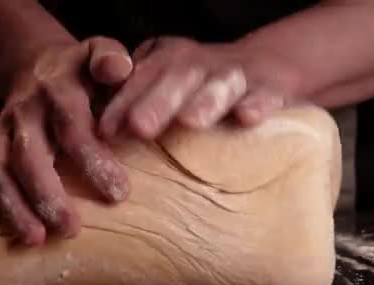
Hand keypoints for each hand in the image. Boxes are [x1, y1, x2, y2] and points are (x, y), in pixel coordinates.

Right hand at [0, 37, 132, 244]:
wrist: (38, 68)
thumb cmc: (81, 72)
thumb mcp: (98, 54)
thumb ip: (111, 60)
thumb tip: (120, 69)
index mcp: (57, 91)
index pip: (73, 128)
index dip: (93, 161)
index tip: (119, 194)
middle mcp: (24, 113)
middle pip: (30, 157)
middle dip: (47, 196)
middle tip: (71, 229)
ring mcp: (3, 132)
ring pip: (0, 172)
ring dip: (14, 208)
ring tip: (36, 239)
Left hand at [99, 36, 297, 139]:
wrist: (268, 67)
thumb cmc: (204, 86)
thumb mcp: (170, 84)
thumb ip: (139, 99)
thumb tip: (101, 134)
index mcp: (171, 60)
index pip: (143, 77)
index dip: (123, 102)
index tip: (106, 132)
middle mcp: (202, 64)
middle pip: (179, 76)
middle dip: (158, 101)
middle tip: (140, 127)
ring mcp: (238, 74)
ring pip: (221, 83)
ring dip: (205, 100)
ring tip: (190, 122)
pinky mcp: (272, 87)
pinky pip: (265, 94)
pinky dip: (258, 103)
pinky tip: (247, 118)